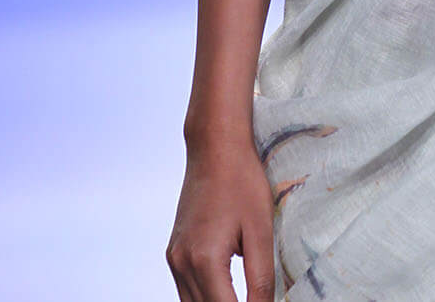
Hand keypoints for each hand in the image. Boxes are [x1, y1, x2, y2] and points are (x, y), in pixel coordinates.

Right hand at [166, 137, 275, 301]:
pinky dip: (205, 299)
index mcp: (204, 260)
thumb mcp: (260, 230)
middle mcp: (182, 263)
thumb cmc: (242, 182)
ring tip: (242, 298)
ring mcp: (174, 258)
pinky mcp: (174, 251)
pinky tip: (226, 294)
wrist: (215, 147)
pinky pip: (186, 290)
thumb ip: (261, 278)